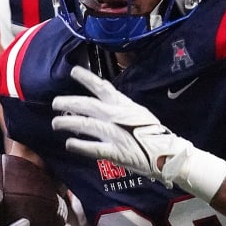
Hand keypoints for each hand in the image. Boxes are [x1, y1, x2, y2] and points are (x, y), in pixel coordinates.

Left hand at [51, 65, 225, 198]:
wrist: (169, 154)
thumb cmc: (155, 135)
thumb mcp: (139, 114)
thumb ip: (122, 110)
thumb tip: (105, 106)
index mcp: (124, 105)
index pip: (103, 87)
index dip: (86, 78)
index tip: (73, 71)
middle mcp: (118, 116)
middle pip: (88, 105)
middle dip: (69, 103)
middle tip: (55, 103)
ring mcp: (116, 133)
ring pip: (86, 125)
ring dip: (69, 123)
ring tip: (56, 123)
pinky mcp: (116, 152)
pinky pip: (93, 148)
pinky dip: (80, 146)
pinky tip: (69, 144)